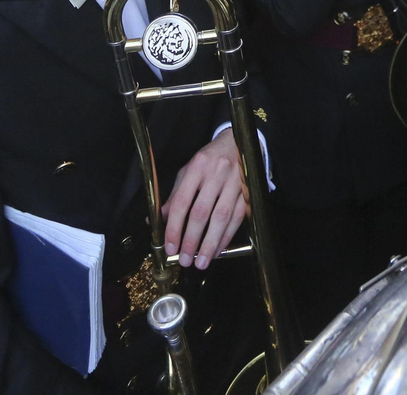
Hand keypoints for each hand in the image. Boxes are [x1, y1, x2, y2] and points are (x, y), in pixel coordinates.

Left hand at [162, 132, 247, 270]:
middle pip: (202, 212)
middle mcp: (216, 174)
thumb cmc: (209, 160)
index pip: (182, 202)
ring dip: (210, 243)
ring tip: (201, 262)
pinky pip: (237, 218)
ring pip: (221, 218)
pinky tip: (217, 249)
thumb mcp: (188, 172)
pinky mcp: (248, 191)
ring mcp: (235, 182)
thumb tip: (158, 220)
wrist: (237, 143)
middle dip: (192, 239)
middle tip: (185, 260)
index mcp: (197, 167)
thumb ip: (175, 196)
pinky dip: (227, 236)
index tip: (170, 247)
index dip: (174, 227)